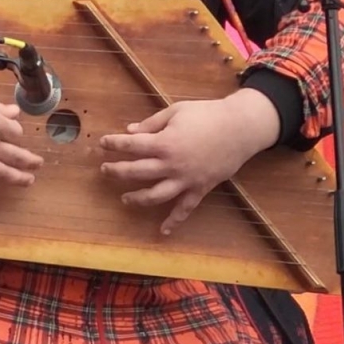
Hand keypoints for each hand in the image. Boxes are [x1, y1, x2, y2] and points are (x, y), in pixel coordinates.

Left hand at [99, 89, 279, 234]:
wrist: (239, 128)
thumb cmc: (206, 114)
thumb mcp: (176, 112)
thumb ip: (152, 123)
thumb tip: (130, 130)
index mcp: (164, 143)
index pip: (132, 145)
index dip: (114, 144)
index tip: (103, 143)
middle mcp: (172, 165)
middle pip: (137, 172)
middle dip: (117, 171)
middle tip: (104, 170)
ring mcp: (185, 180)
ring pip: (155, 195)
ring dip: (137, 199)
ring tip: (124, 198)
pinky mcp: (199, 189)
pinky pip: (184, 209)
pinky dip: (173, 222)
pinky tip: (162, 231)